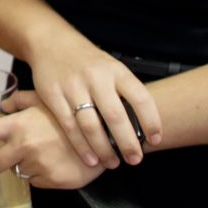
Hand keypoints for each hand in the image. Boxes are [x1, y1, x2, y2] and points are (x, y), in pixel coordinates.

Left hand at [0, 93, 104, 191]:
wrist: (104, 136)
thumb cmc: (73, 116)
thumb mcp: (47, 100)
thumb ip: (22, 101)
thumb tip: (3, 105)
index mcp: (18, 125)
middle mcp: (24, 146)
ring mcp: (37, 165)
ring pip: (18, 171)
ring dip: (24, 165)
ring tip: (44, 154)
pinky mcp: (50, 181)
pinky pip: (37, 180)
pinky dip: (41, 173)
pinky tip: (56, 162)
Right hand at [26, 39, 161, 167]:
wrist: (52, 43)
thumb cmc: (88, 62)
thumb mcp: (111, 68)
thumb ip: (124, 92)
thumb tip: (144, 126)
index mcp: (116, 71)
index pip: (140, 98)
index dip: (151, 122)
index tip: (155, 140)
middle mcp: (96, 78)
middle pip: (116, 116)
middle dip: (127, 143)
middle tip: (135, 160)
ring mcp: (73, 86)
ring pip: (91, 125)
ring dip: (104, 149)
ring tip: (113, 163)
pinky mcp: (53, 95)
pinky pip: (69, 126)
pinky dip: (81, 146)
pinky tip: (90, 158)